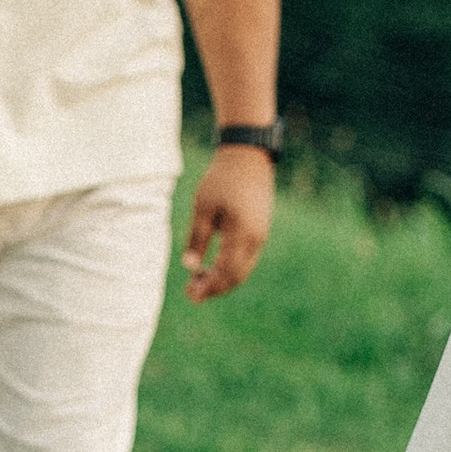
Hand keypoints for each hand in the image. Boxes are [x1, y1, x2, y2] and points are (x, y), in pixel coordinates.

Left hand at [182, 145, 273, 301]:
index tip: (190, 294)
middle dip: (215, 288)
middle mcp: (256, 239)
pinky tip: (212, 265)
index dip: (208, 287)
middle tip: (191, 293)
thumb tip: (189, 266)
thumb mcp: (203, 207)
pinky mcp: (260, 230)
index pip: (226, 272)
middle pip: (237, 276)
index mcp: (242, 233)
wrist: (248, 156)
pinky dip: (230, 267)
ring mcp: (261, 235)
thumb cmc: (222, 179)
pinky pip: (247, 258)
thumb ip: (198, 238)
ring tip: (199, 280)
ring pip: (243, 269)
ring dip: (222, 279)